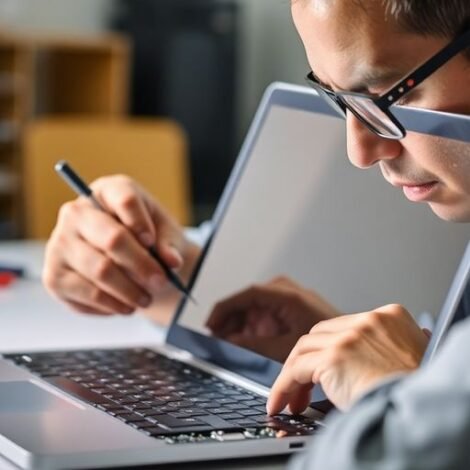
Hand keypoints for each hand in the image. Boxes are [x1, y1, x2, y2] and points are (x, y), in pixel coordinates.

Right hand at [43, 175, 199, 315]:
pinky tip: (126, 305)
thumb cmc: (148, 239)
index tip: (152, 242)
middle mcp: (77, 213)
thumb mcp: (165, 234)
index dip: (141, 222)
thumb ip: (170, 245)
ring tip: (147, 298)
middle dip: (142, 265)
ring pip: (101, 270)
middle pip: (112, 238)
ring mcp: (60, 244)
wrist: (127, 258)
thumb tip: (172, 262)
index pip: (124, 200)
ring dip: (130, 290)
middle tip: (161, 281)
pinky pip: (89, 294)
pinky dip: (113, 304)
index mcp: (108, 191)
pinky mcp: (54, 276)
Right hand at [206, 276, 339, 361]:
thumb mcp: (285, 347)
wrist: (345, 347)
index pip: (247, 294)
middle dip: (230, 319)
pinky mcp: (287, 307)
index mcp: (287, 295)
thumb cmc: (326, 343)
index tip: (212, 323)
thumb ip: (254, 344)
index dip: (225, 308)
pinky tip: (243, 339)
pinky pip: (262, 312)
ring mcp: (285, 298)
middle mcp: (284, 291)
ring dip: (239, 324)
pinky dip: (251, 326)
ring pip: (252, 307)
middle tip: (217, 337)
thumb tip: (230, 341)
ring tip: (228, 342)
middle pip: (247, 300)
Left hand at [267, 304, 430, 413]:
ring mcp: (350, 336)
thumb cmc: (420, 390)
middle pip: (321, 333)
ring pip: (305, 348)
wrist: (426, 411)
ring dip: (293, 375)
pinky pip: (296, 369)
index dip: (329, 348)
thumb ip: (395, 347)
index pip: (345, 326)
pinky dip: (284, 386)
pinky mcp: (334, 357)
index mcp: (390, 316)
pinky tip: (283, 401)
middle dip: (309, 361)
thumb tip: (380, 356)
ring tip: (292, 399)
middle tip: (304, 387)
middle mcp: (368, 321)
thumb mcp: (415, 357)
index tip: (321, 368)